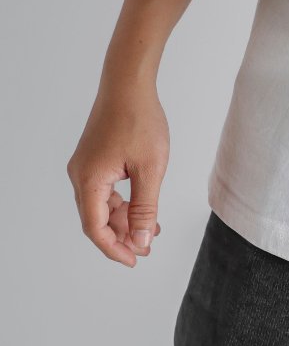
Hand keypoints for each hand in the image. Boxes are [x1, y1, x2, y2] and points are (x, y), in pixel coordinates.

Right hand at [66, 81, 169, 266]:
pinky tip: (143, 205)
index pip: (96, 228)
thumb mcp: (150, 168)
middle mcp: (80, 176)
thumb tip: (142, 240)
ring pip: (102, 204)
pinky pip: (105, 189)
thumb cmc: (140, 121)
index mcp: (89, 181)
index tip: (134, 260)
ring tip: (151, 228)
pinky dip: (123, 200)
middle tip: (147, 247)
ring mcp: (85, 166)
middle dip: (122, 235)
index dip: (114, 248)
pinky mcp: (94, 157)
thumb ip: (145, 207)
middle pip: (97, 218)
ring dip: (124, 218)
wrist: (129, 85)